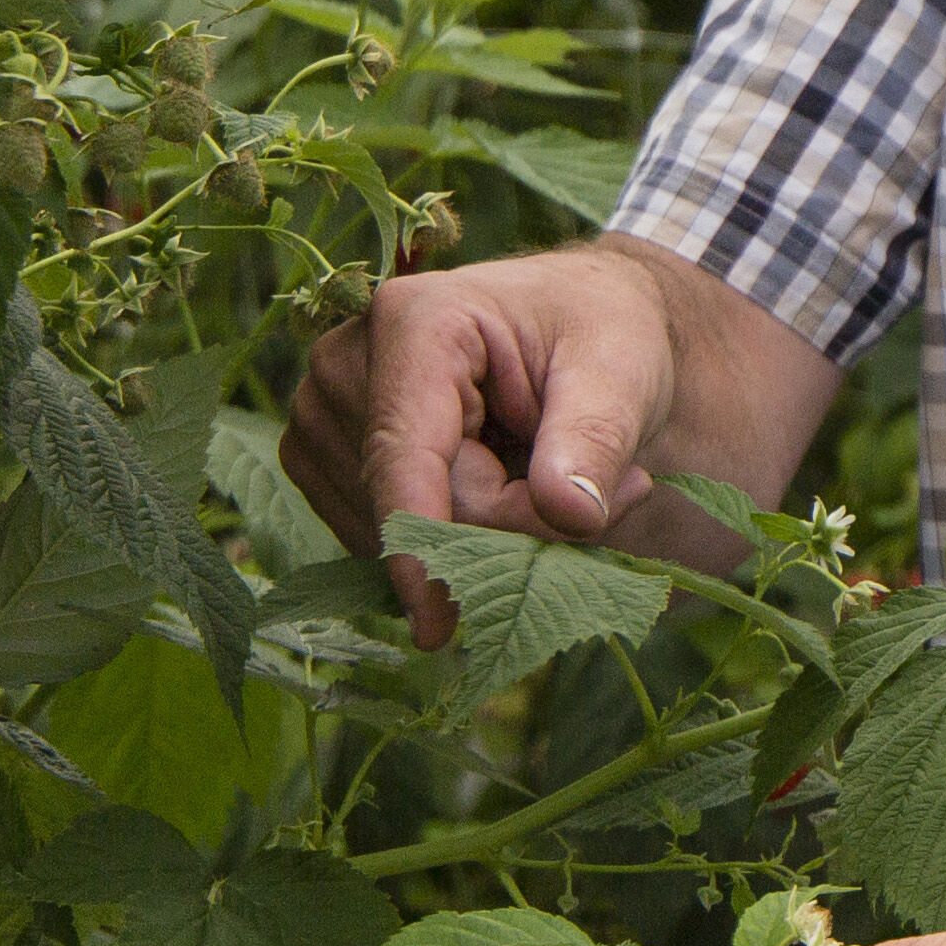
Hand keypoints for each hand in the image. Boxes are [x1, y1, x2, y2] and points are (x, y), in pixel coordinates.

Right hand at [283, 243, 681, 648]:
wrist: (574, 318)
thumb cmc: (599, 331)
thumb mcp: (622, 369)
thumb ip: (595, 439)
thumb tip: (571, 515)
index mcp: (413, 320)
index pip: (405, 457)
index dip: (422, 544)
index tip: (437, 627)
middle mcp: (345, 363)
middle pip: (409, 502)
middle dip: (499, 526)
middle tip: (605, 496)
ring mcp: (323, 413)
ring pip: (394, 527)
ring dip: (476, 532)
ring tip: (544, 469)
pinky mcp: (323, 457)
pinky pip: (380, 533)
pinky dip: (445, 532)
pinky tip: (494, 480)